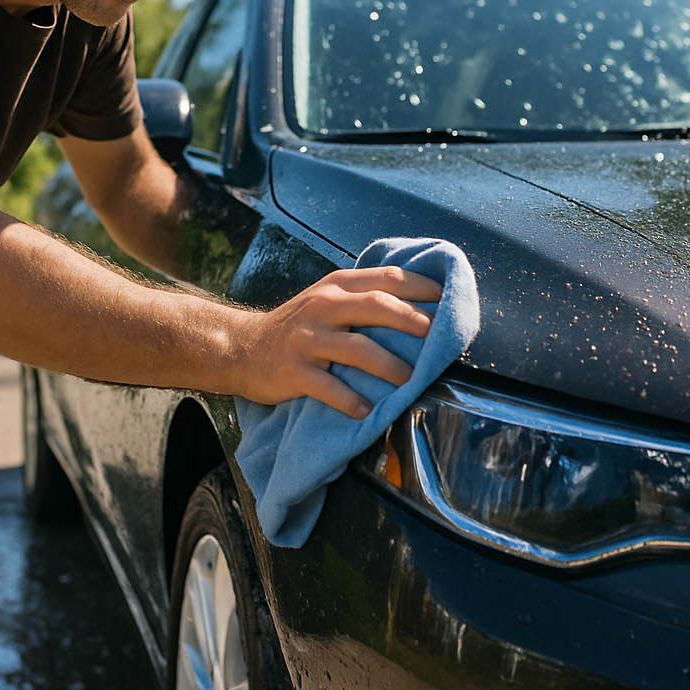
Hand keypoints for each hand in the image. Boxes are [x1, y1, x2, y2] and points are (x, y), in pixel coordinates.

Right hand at [234, 266, 441, 418]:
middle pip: (376, 306)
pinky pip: (329, 387)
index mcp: (336, 286)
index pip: (386, 277)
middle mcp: (323, 307)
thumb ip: (362, 297)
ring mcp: (308, 339)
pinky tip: (367, 412)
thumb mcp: (325, 299)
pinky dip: (351, 401)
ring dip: (389, 367)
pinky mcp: (295, 370)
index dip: (420, 286)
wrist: (242, 347)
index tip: (447, 298)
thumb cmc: (297, 325)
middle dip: (411, 320)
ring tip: (411, 381)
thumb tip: (417, 307)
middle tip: (436, 336)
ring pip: (357, 349)